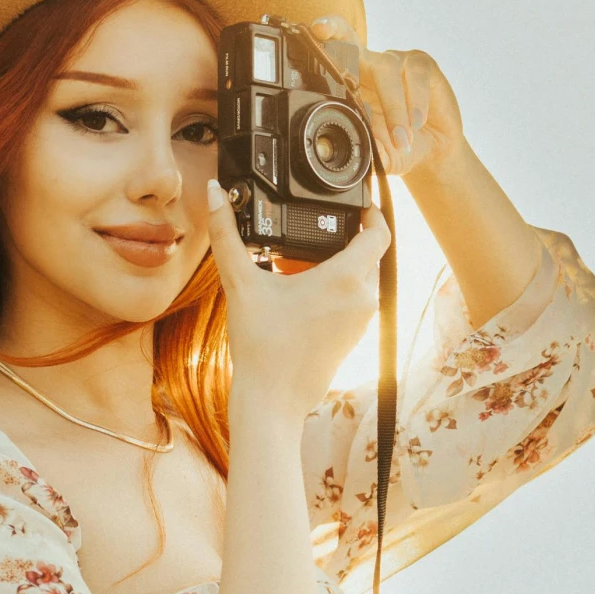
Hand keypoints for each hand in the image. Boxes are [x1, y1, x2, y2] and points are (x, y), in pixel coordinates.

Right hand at [204, 179, 391, 421]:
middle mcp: (365, 298)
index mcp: (347, 278)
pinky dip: (334, 290)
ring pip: (360, 278)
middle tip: (308, 234)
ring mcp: (363, 321)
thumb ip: (225, 233)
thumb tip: (213, 192)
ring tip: (297, 266)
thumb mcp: (240, 282)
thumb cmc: (261, 346)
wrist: (272, 401)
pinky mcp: (356, 338)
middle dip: (342, 239)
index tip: (355, 202)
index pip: (380, 232)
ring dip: (336, 266)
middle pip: (367, 253)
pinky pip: (354, 301)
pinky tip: (300, 294)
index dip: (371, 211)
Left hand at [310, 18, 464, 182]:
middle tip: (321, 29)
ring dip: (393, 107)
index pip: (329, 58)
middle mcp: (369, 65)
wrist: (434, 151)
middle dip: (334, 31)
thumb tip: (350, 152)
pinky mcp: (422, 64)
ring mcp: (396, 61)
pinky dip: (415, 101)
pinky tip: (417, 122)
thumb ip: (364, 150)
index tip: (313, 32)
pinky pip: (415, 74)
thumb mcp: (378, 153)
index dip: (320, 41)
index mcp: (350, 83)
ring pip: (386, 70)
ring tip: (401, 138)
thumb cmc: (399, 146)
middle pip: (347, 38)